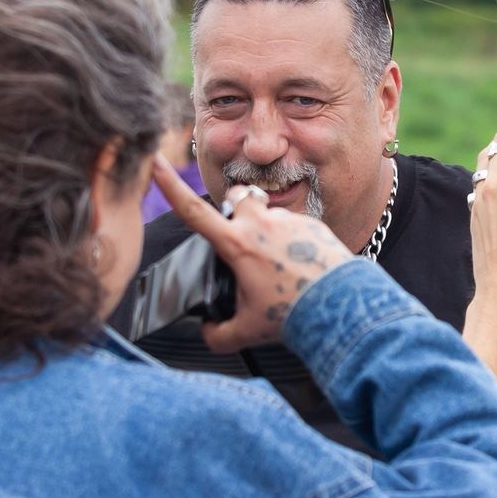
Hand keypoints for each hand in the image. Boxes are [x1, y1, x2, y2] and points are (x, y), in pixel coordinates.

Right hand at [153, 163, 351, 352]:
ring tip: (279, 263)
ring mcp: (288, 221)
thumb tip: (208, 330)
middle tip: (241, 235)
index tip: (155, 163)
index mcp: (237, 244)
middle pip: (237, 195)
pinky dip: (293, 243)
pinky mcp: (312, 224)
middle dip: (234, 207)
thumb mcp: (247, 333)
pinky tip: (302, 269)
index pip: (193, 211)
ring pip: (269, 212)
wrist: (340, 306)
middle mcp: (260, 224)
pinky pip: (295, 227)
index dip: (169, 186)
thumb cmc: (292, 316)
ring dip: (267, 229)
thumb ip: (218, 334)